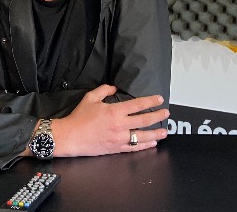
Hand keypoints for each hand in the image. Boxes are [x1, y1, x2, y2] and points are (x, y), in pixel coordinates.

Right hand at [51, 84, 168, 156]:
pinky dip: (144, 146)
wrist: (70, 136)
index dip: (150, 101)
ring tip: (164, 132)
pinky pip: (133, 148)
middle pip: (144, 120)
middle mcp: (119, 125)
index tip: (159, 99)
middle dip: (157, 116)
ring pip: (142, 136)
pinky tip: (151, 144)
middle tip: (166, 114)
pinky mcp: (116, 148)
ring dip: (155, 134)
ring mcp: (119, 138)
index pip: (138, 105)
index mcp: (114, 111)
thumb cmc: (79, 117)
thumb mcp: (90, 98)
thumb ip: (104, 90)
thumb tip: (115, 88)